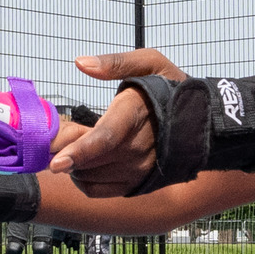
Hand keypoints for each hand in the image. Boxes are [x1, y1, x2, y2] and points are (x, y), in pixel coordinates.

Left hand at [51, 49, 179, 195]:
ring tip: (71, 147)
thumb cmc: (168, 88)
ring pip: (91, 178)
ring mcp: (139, 169)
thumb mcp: (149, 63)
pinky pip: (98, 190)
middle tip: (53, 139)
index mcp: (136, 114)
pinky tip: (81, 163)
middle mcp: (139, 148)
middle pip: (92, 161)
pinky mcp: (136, 184)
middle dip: (65, 154)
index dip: (80, 151)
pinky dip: (82, 180)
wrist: (201, 119)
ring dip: (73, 166)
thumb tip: (80, 63)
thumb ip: (114, 63)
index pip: (105, 138)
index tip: (56, 162)